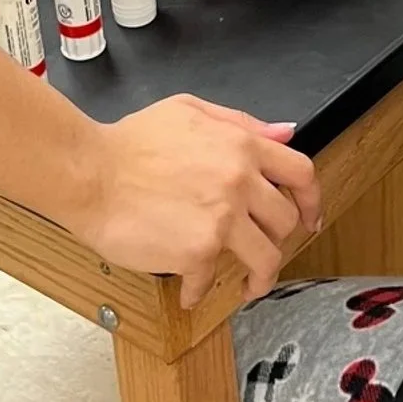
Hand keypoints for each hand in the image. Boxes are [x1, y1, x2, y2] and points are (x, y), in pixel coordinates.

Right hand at [68, 94, 319, 306]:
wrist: (91, 172)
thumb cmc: (130, 142)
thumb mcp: (189, 111)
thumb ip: (240, 122)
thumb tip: (284, 133)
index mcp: (240, 143)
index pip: (301, 173)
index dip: (312, 199)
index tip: (309, 217)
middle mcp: (238, 179)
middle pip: (286, 220)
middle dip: (279, 239)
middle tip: (263, 250)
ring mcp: (221, 217)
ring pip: (266, 258)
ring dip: (258, 278)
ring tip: (244, 284)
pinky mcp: (198, 251)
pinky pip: (212, 281)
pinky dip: (199, 290)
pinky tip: (187, 289)